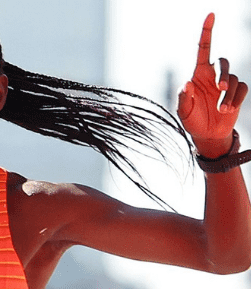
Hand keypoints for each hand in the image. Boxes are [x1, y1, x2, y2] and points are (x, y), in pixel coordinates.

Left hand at [177, 13, 248, 156]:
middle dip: (224, 74)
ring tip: (222, 110)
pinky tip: (227, 110)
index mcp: (198, 74)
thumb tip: (188, 84)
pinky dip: (235, 100)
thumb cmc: (192, 120)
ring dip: (228, 95)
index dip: (207, 32)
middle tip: (221, 88)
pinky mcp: (237, 94)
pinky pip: (242, 89)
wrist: (207, 135)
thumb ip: (185, 98)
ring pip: (234, 79)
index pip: (203, 49)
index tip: (211, 15)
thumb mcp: (184, 111)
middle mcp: (213, 76)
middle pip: (223, 63)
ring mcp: (226, 84)